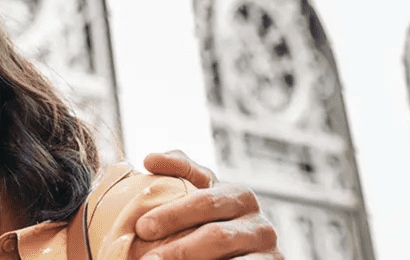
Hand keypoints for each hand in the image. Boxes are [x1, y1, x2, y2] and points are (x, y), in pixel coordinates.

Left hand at [138, 151, 282, 259]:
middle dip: (179, 249)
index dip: (172, 214)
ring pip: (228, 257)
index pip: (204, 201)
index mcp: (240, 196)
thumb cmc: (210, 220)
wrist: (239, 253)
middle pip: (216, 236)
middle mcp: (259, 224)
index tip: (141, 227)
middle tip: (148, 259)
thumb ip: (180, 171)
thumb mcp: (200, 193)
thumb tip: (150, 159)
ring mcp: (268, 252)